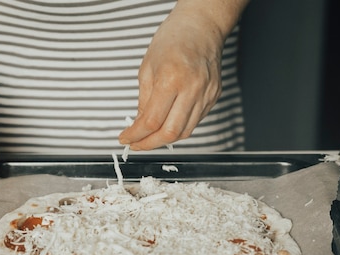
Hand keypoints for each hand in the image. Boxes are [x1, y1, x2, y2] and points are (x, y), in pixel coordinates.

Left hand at [118, 7, 225, 149]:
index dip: (136, 135)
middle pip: (170, 133)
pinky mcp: (213, 97)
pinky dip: (178, 127)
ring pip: (184, 132)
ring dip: (164, 139)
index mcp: (171, 79)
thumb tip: (139, 125)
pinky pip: (194, 121)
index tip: (126, 138)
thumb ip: (144, 100)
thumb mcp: (147, 67)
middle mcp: (192, 89)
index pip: (151, 120)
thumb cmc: (174, 40)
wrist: (202, 26)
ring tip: (149, 138)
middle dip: (149, 144)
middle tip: (137, 144)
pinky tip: (167, 124)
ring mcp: (206, 95)